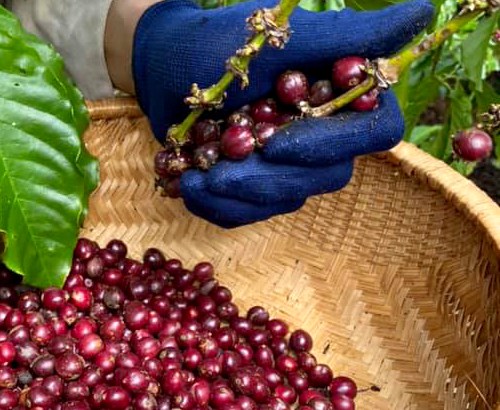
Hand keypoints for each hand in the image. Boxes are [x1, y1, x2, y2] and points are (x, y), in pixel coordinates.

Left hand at [129, 0, 433, 226]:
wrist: (162, 69)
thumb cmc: (217, 44)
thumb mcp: (278, 36)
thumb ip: (347, 34)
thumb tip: (423, 15)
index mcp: (342, 97)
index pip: (377, 133)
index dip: (331, 146)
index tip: (278, 144)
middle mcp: (325, 137)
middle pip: (327, 177)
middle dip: (268, 178)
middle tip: (218, 171)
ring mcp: (291, 168)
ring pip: (286, 200)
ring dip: (238, 194)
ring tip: (196, 176)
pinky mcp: (256, 189)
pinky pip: (248, 215)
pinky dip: (217, 207)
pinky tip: (190, 187)